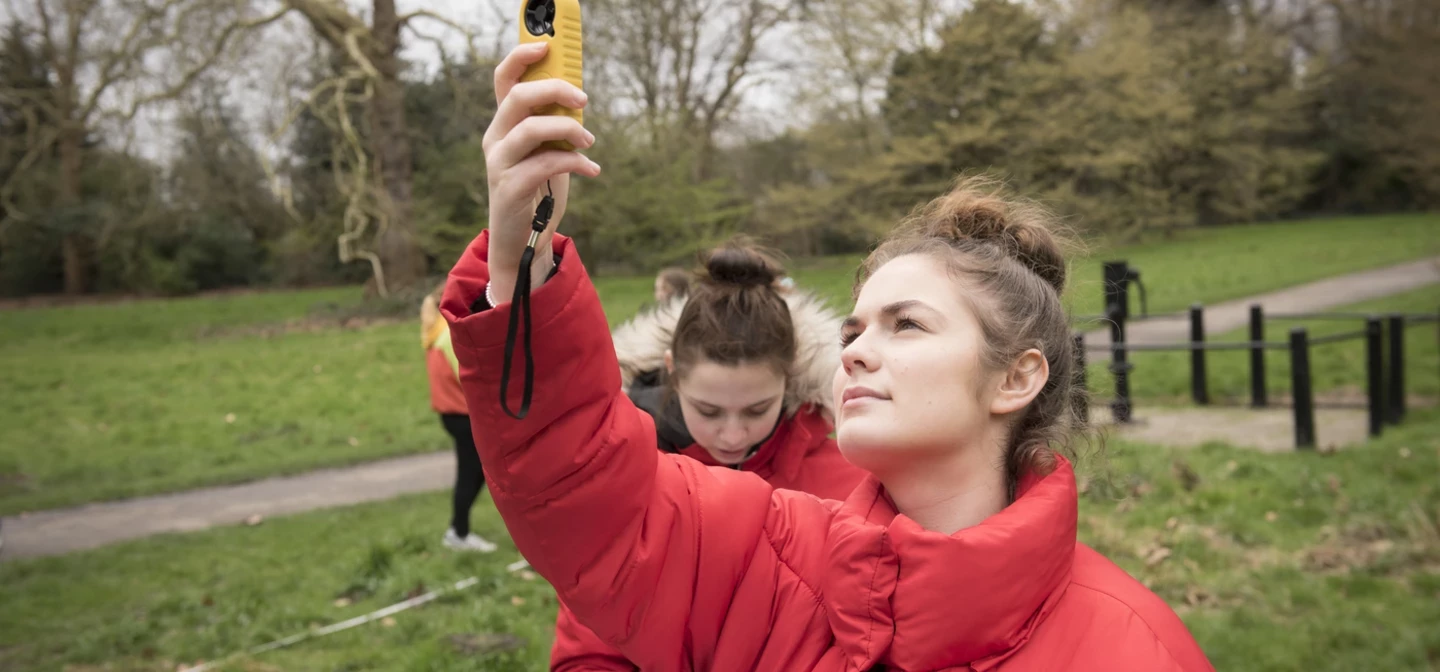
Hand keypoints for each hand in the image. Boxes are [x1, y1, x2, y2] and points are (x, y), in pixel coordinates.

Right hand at [482, 41, 600, 300]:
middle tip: (584, 100)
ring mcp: (498, 163)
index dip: (520, 59)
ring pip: (531, 128)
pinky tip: (591, 169)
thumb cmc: (538, 192)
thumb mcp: (546, 152)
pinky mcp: (509, 188)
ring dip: (568, 129)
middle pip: (518, 98)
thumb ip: (554, 127)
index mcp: (503, 125)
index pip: (503, 81)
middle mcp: (495, 139)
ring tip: (589, 141)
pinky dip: (574, 162)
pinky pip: (545, 163)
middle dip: (556, 91)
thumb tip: (578, 99)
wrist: (523, 242)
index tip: (547, 47)